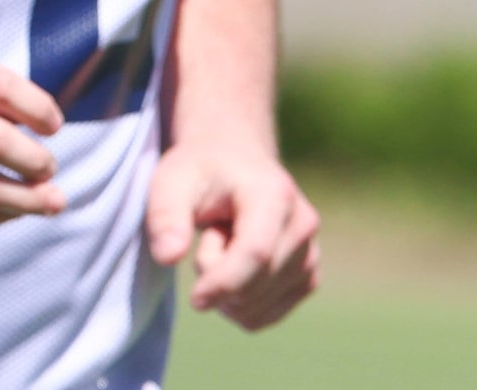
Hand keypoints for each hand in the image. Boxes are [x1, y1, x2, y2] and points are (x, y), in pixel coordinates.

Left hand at [144, 141, 319, 329]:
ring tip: (225, 242)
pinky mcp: (307, 276)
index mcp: (274, 194)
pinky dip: (239, 303)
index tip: (194, 299)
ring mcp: (310, 253)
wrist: (235, 161)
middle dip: (214, 276)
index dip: (224, 282)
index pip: (256, 252)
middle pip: (255, 284)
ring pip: (258, 307)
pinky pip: (265, 315)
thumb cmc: (200, 171)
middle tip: (209, 233)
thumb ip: (165, 216)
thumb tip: (167, 257)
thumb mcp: (171, 180)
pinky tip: (235, 265)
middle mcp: (302, 224)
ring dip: (226, 289)